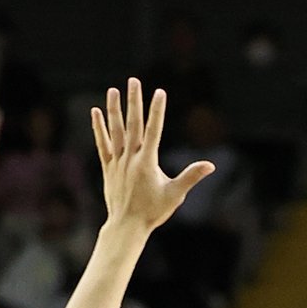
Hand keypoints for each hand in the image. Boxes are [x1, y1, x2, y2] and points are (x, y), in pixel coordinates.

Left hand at [92, 79, 213, 237]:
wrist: (127, 226)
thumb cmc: (153, 212)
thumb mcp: (175, 194)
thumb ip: (191, 176)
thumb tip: (210, 165)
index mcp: (147, 162)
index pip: (154, 130)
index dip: (157, 110)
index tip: (159, 93)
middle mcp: (130, 158)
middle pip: (133, 124)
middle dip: (135, 101)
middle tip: (135, 81)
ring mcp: (117, 162)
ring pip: (115, 130)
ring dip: (114, 109)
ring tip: (114, 90)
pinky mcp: (108, 167)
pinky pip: (102, 144)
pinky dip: (99, 128)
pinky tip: (96, 112)